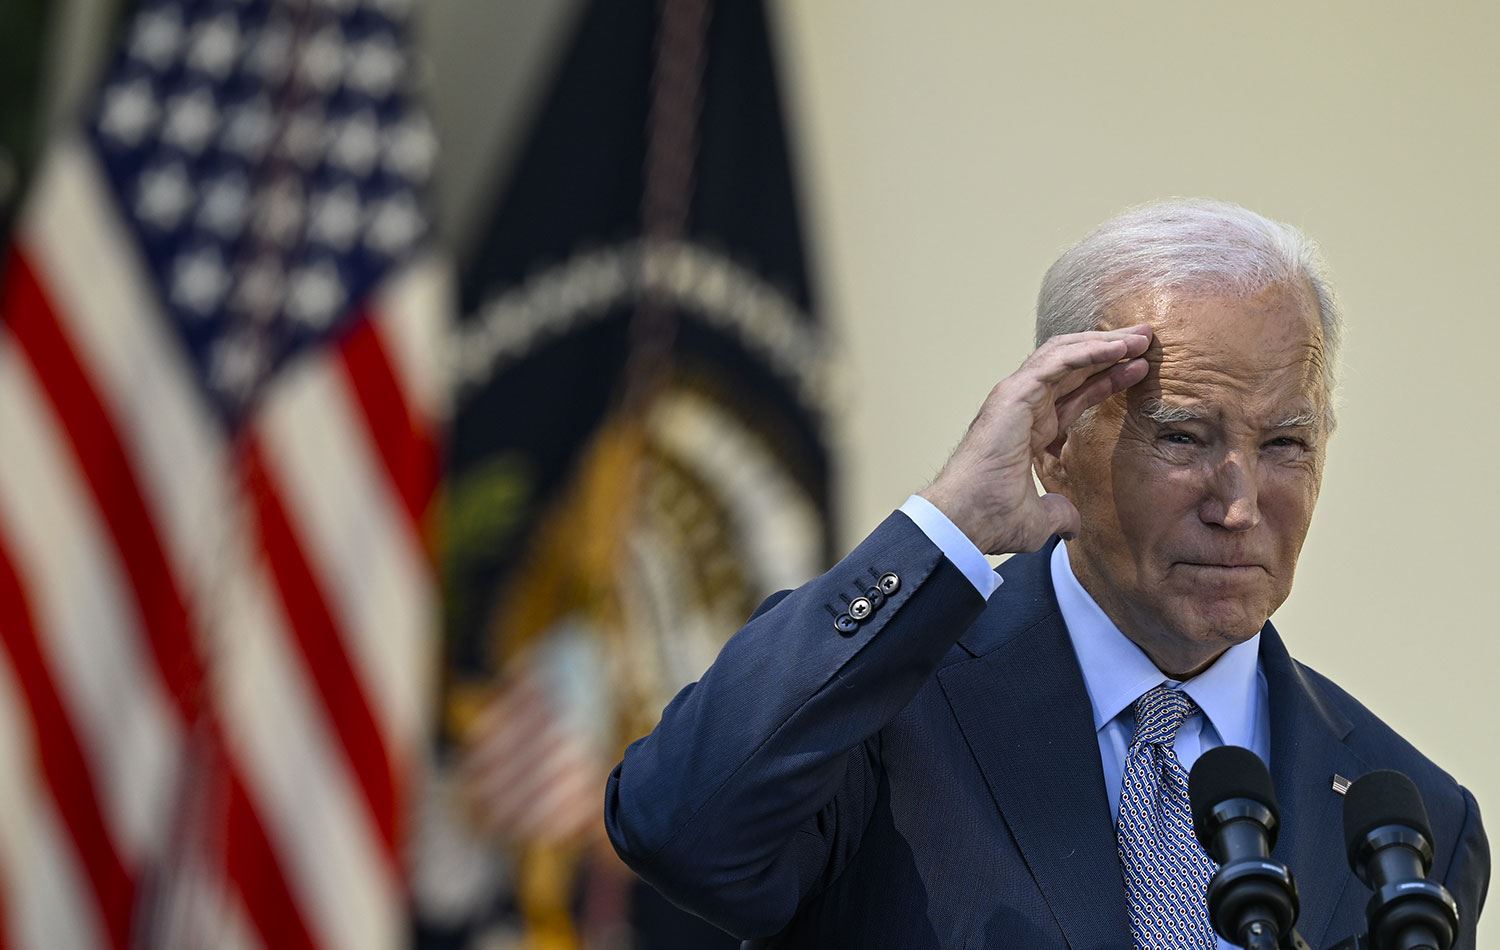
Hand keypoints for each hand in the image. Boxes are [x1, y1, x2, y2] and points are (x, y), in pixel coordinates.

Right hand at [919, 325, 1152, 554]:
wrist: (965, 519)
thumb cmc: (991, 518)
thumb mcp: (1040, 519)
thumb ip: (1059, 514)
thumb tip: (1071, 525)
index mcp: (1031, 429)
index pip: (1076, 394)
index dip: (1108, 379)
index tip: (1139, 368)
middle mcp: (1024, 407)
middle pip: (1074, 367)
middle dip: (1111, 350)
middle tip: (1145, 339)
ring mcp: (1017, 396)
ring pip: (1065, 355)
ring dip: (1103, 343)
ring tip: (1138, 337)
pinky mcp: (1014, 394)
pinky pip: (1056, 363)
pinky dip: (1086, 352)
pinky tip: (1116, 348)